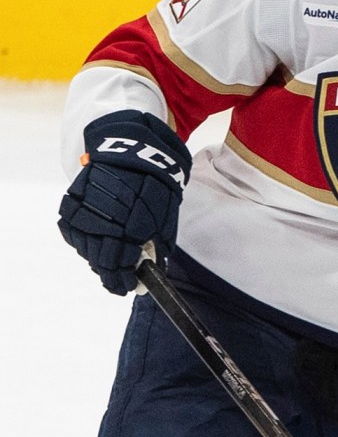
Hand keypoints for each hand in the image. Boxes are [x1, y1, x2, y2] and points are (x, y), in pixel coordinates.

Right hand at [57, 111, 191, 293]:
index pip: (121, 263)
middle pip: (100, 259)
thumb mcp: (166, 214)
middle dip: (110, 273)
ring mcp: (85, 211)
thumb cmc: (156, 183)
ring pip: (85, 248)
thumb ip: (159, 243)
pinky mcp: (72, 202)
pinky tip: (94, 244)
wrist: (132, 149)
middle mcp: (105, 219)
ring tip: (108, 263)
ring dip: (96, 258)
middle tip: (117, 280)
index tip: (128, 287)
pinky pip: (73, 232)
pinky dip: (83, 241)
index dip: (124, 279)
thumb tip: (154, 268)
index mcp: (132, 224)